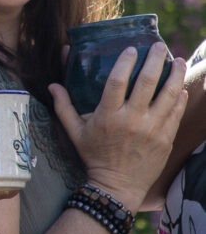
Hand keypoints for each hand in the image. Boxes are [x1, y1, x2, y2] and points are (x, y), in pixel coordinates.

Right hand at [50, 41, 187, 212]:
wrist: (117, 187)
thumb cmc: (94, 157)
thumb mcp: (74, 133)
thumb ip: (63, 107)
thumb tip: (52, 85)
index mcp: (108, 116)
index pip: (117, 81)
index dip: (125, 62)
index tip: (131, 49)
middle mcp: (131, 120)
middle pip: (147, 82)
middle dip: (155, 60)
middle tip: (159, 46)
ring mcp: (151, 130)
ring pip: (168, 95)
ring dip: (174, 74)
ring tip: (177, 60)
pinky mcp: (165, 139)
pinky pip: (176, 113)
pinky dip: (180, 98)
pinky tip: (181, 87)